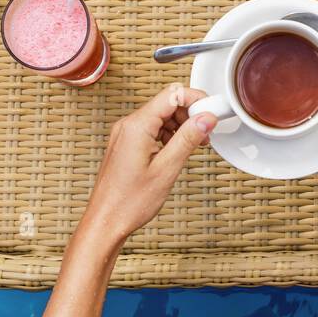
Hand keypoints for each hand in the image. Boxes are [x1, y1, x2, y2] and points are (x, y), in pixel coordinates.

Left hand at [72, 83, 214, 261]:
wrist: (106, 222)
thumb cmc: (129, 202)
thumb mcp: (166, 169)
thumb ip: (188, 139)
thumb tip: (206, 119)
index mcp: (136, 126)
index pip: (172, 94)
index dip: (196, 100)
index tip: (212, 112)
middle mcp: (128, 125)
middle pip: (167, 102)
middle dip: (190, 113)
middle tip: (207, 131)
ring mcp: (125, 134)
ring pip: (161, 115)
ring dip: (181, 125)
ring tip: (195, 144)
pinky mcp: (126, 144)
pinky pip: (152, 129)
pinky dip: (169, 134)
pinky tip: (178, 150)